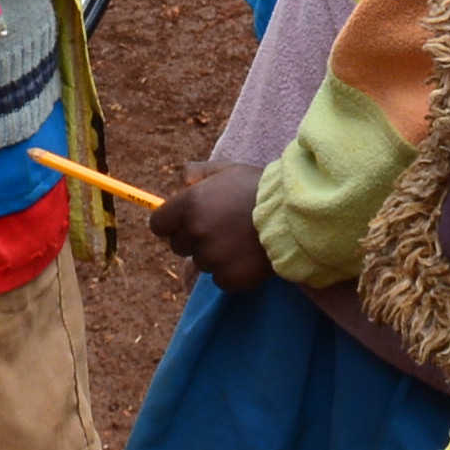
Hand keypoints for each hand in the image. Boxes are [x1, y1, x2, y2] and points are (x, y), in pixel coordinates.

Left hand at [157, 160, 272, 294]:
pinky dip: (231, 272)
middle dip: (194, 239)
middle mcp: (195, 233)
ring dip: (215, 255)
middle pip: (178, 246)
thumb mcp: (226, 169)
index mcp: (189, 205)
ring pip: (201, 263)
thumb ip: (197, 172)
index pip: (158, 225)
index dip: (172, 223)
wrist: (292, 214)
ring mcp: (212, 258)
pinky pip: (220, 279)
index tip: (187, 222)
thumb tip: (180, 184)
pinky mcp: (229, 278)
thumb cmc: (258, 188)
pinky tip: (248, 256)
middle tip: (222, 228)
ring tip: (240, 240)